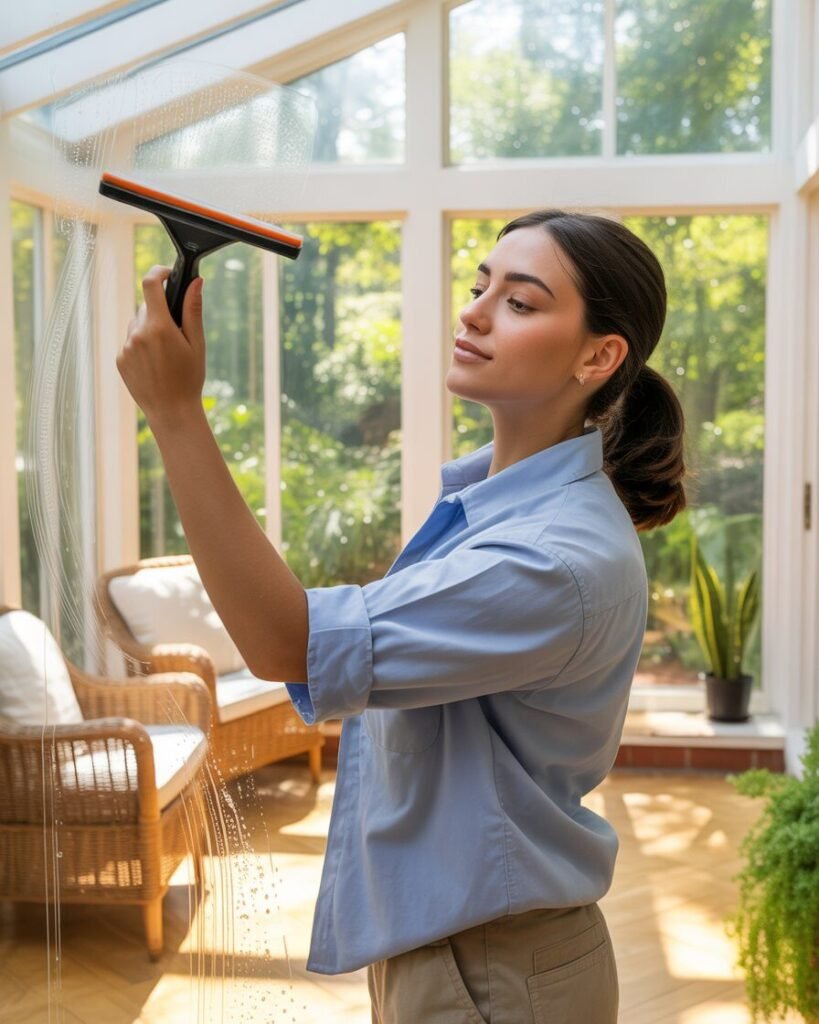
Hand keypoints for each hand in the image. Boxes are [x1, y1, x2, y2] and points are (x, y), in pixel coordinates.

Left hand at [117, 265, 205, 427]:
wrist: (171, 411)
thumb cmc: (189, 379)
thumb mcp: (197, 344)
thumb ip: (193, 310)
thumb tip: (195, 282)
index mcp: (159, 327)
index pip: (150, 284)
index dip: (158, 273)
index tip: (166, 274)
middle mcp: (138, 334)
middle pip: (146, 307)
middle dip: (160, 312)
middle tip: (176, 333)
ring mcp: (126, 347)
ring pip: (137, 325)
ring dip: (149, 329)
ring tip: (165, 354)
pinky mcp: (120, 359)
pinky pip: (130, 342)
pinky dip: (141, 346)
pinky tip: (155, 364)